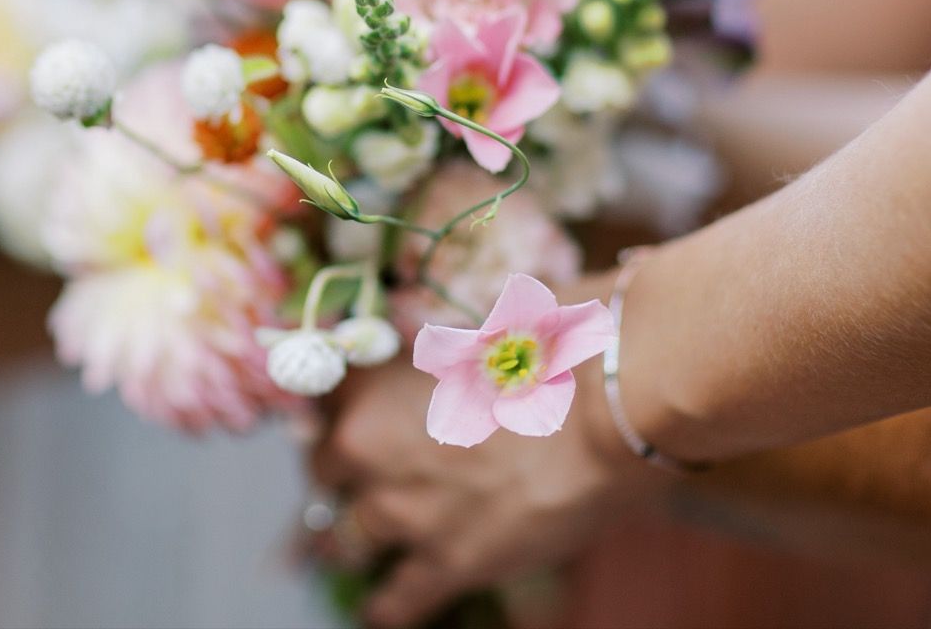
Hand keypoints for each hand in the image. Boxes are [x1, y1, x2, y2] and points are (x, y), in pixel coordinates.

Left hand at [310, 334, 667, 627]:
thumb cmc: (551, 348)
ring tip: (361, 538)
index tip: (352, 415)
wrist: (610, 406)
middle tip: (368, 473)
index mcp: (371, 384)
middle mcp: (369, 453)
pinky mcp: (450, 564)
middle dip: (343, 474)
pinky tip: (382, 604)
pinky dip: (387, 604)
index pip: (320, 404)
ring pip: (345, 539)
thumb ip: (438, 355)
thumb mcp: (476, 329)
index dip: (339, 411)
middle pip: (325, 474)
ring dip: (356, 536)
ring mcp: (406, 514)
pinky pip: (397, 601)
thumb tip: (440, 360)